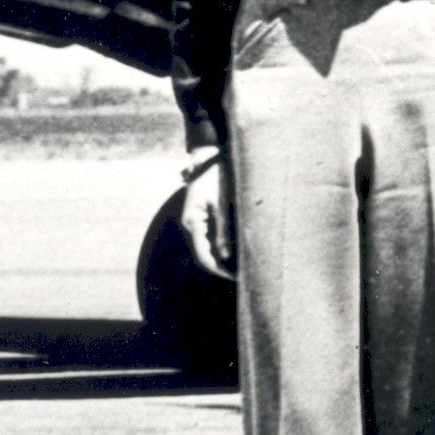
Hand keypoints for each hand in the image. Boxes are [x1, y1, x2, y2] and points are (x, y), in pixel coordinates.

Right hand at [180, 156, 235, 277]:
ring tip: (243, 268)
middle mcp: (191, 224)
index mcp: (192, 222)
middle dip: (222, 267)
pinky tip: (237, 252)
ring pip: (207, 247)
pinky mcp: (202, 216)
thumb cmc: (216, 176)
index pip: (204, 255)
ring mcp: (195, 221)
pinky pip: (210, 237)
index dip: (219, 270)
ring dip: (222, 259)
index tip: (236, 278)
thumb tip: (224, 255)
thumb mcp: (221, 203)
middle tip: (243, 277)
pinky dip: (222, 246)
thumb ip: (223, 229)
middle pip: (204, 254)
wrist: (208, 157)